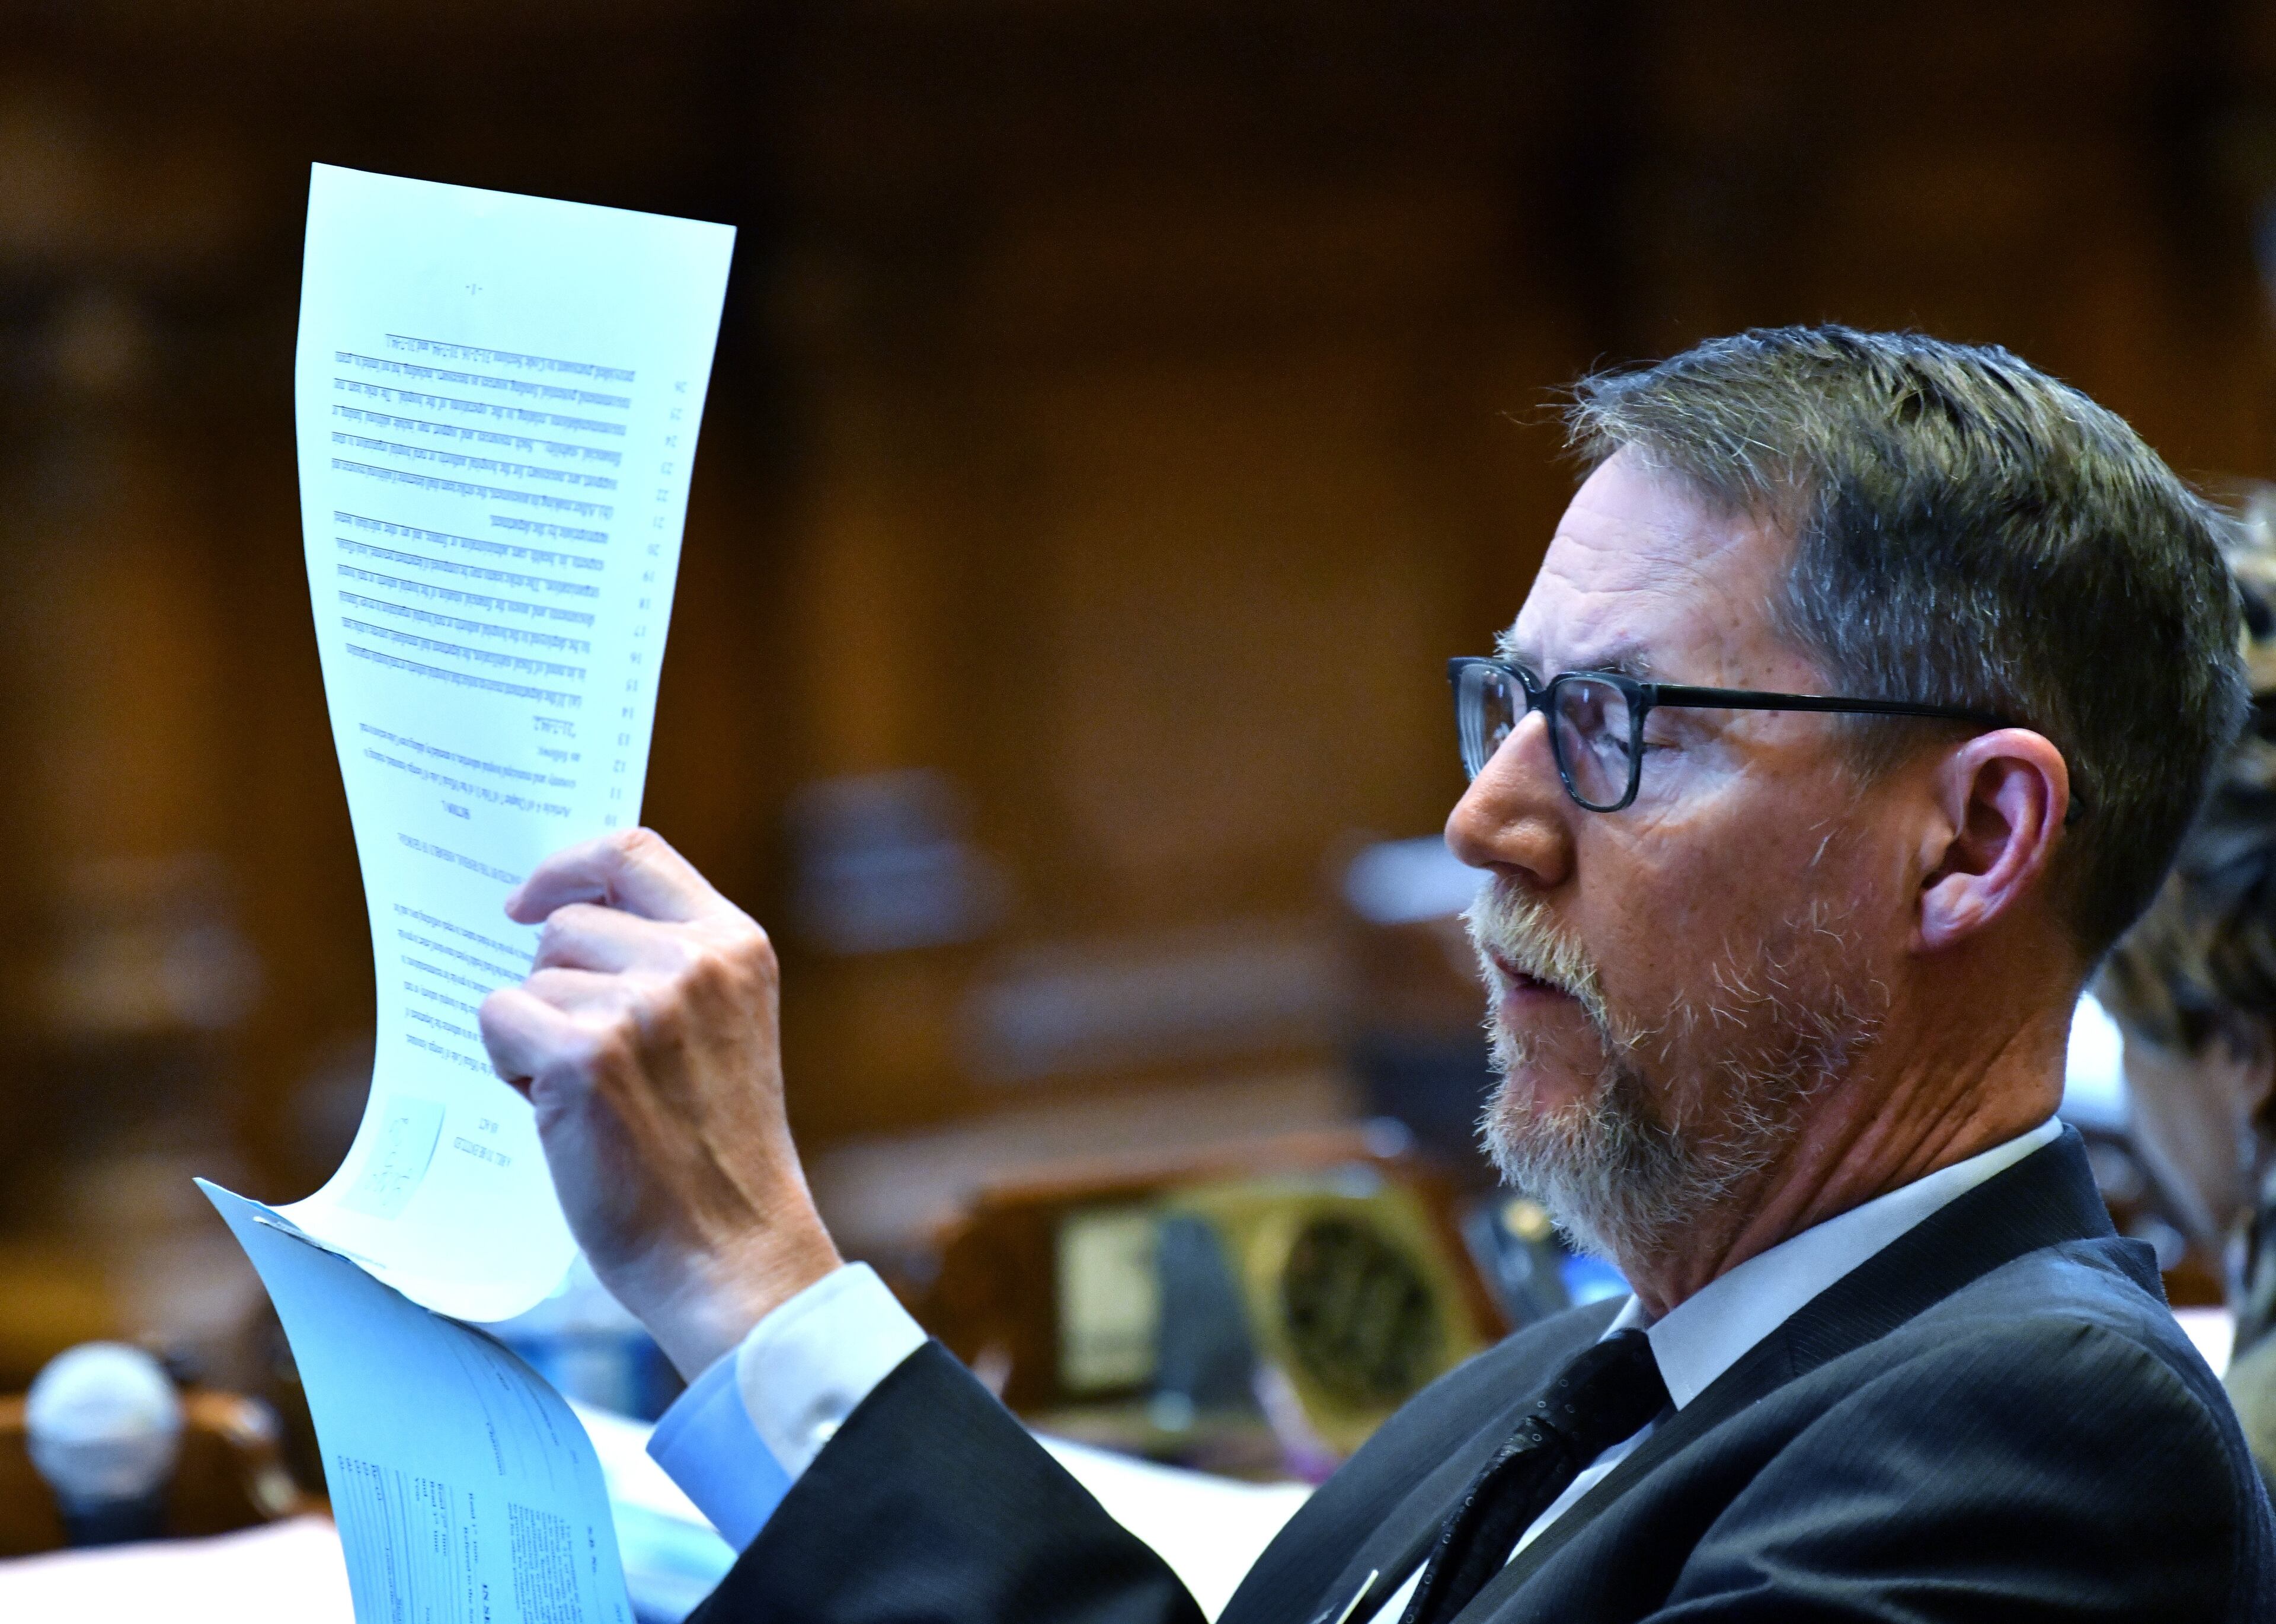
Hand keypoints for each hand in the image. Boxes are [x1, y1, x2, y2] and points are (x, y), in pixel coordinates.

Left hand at [479, 828, 841, 1376]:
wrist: (732, 1252)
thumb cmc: (716, 1152)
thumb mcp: (725, 1027)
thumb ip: (671, 964)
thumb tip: (559, 918)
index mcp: (735, 946)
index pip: (635, 851)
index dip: (568, 867)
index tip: (531, 902)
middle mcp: (693, 963)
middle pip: (566, 924)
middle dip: (555, 987)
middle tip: (595, 1061)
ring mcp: (640, 1007)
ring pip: (530, 979)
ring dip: (537, 1035)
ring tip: (595, 1098)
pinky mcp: (583, 1057)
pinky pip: (499, 1021)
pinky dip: (511, 1069)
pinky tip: (565, 1115)